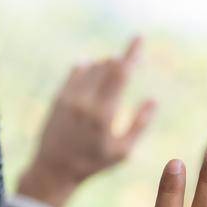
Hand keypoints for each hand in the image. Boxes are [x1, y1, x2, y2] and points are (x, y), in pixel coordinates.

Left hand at [17, 39, 156, 206]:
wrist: (54, 169)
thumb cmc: (93, 163)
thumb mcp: (122, 152)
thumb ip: (139, 125)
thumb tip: (153, 100)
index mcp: (103, 115)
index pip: (120, 75)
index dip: (131, 54)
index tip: (139, 37)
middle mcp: (84, 102)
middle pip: (106, 66)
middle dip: (120, 61)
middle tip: (127, 64)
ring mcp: (69, 98)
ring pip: (92, 67)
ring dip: (105, 65)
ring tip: (111, 79)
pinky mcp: (58, 97)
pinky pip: (76, 71)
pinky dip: (87, 67)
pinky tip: (92, 68)